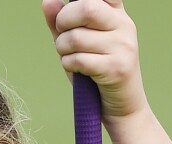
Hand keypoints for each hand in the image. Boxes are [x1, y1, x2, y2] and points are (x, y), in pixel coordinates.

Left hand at [42, 0, 147, 121]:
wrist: (121, 105)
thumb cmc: (96, 71)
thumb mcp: (77, 43)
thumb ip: (62, 22)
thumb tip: (47, 0)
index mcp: (117, 14)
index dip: (76, 0)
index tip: (68, 12)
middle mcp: (124, 25)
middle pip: (86, 8)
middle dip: (63, 21)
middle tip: (62, 34)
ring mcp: (123, 46)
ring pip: (76, 37)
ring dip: (62, 48)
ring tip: (68, 56)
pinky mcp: (117, 68)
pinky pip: (79, 60)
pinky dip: (69, 64)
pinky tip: (75, 69)